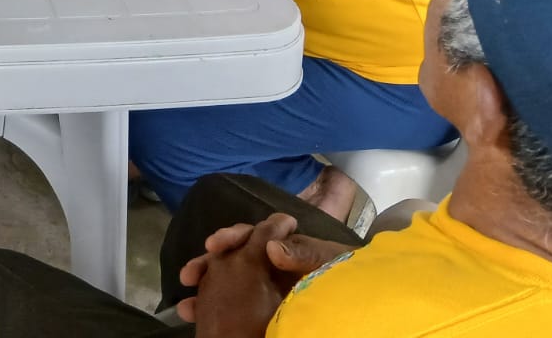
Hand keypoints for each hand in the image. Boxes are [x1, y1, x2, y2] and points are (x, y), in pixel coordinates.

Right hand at [176, 217, 353, 320]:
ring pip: (227, 283)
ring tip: (186, 305)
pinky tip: (195, 315)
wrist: (365, 302)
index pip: (249, 236)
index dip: (230, 237)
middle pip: (231, 258)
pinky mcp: (263, 311)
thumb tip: (271, 246)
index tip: (214, 245)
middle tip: (189, 274)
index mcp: (282, 248)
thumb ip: (304, 252)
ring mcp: (265, 289)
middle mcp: (269, 265)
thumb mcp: (330, 260)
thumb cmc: (348, 277)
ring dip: (205, 290)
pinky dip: (213, 310)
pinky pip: (234, 308)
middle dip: (208, 264)